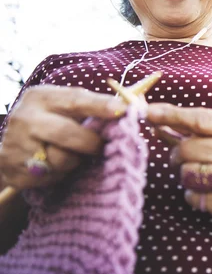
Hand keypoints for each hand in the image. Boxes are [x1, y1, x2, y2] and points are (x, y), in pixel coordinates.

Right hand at [0, 85, 126, 189]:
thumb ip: (96, 105)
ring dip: (74, 161)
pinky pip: (52, 176)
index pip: (76, 100)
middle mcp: (25, 118)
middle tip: (102, 146)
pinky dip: (60, 174)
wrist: (11, 148)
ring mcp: (17, 145)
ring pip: (62, 159)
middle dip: (92, 143)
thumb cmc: (52, 122)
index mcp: (42, 97)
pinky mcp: (15, 170)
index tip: (123, 110)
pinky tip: (54, 166)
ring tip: (69, 154)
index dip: (101, 106)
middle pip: (69, 133)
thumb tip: (137, 104)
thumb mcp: (66, 107)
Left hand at [147, 103, 211, 219]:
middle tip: (185, 156)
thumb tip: (151, 115)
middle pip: (186, 149)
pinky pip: (191, 195)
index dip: (172, 115)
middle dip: (178, 153)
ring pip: (185, 173)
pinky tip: (206, 188)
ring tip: (199, 171)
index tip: (148, 112)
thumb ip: (186, 125)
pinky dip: (192, 193)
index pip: (201, 119)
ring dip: (185, 173)